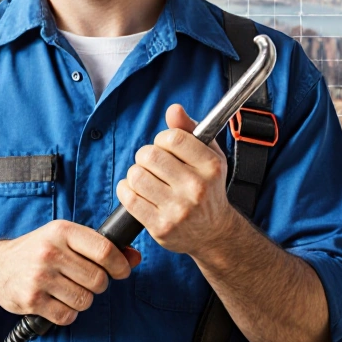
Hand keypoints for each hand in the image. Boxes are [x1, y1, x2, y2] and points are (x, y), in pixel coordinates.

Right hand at [0, 219, 140, 325]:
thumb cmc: (36, 251)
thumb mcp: (64, 239)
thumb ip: (99, 246)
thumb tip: (134, 257)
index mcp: (61, 231)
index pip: (104, 250)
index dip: (120, 265)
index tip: (120, 271)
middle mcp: (49, 252)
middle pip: (98, 280)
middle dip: (97, 285)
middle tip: (84, 280)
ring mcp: (39, 277)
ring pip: (85, 300)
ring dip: (81, 300)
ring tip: (66, 289)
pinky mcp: (32, 299)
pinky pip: (67, 315)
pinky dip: (66, 313)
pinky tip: (55, 301)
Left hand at [116, 103, 236, 257]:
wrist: (215, 233)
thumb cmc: (208, 188)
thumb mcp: (209, 156)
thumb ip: (190, 130)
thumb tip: (173, 109)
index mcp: (210, 167)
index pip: (171, 138)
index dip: (161, 139)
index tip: (165, 148)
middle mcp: (196, 188)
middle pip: (149, 155)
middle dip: (146, 157)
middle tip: (153, 165)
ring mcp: (178, 210)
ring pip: (136, 175)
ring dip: (135, 174)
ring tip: (147, 179)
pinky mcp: (161, 227)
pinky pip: (128, 197)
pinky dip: (126, 190)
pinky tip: (138, 192)